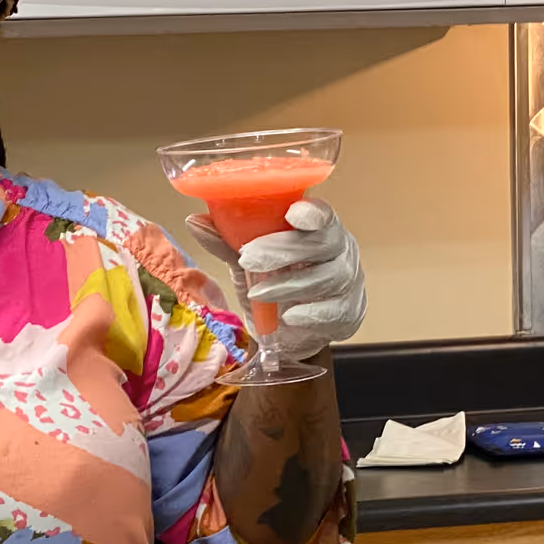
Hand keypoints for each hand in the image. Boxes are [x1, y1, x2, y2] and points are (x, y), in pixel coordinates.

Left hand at [186, 199, 366, 358]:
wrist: (293, 332)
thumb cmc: (275, 283)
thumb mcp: (248, 262)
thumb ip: (228, 242)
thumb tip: (195, 221)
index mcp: (318, 227)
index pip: (323, 213)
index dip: (311, 212)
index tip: (292, 214)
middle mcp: (339, 249)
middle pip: (322, 243)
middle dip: (283, 250)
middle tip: (248, 258)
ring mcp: (348, 281)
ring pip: (327, 277)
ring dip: (288, 285)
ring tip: (258, 293)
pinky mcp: (348, 312)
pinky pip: (333, 310)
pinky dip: (308, 313)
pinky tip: (288, 317)